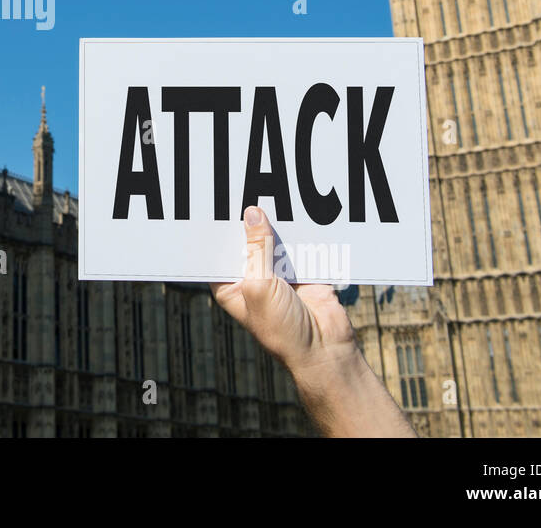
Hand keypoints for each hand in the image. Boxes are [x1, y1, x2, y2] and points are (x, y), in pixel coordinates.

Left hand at [211, 205, 414, 436]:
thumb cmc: (283, 330)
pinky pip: (299, 244)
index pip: (219, 253)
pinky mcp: (303, 270)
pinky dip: (299, 231)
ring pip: (273, 239)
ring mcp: (279, 274)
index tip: (214, 204)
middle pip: (247, 241)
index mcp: (231, 287)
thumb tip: (252, 213)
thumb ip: (257, 248)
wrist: (326, 350)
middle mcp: (252, 278)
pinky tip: (296, 209)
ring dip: (275, 223)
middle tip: (243, 190)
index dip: (217, 231)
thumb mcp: (261, 286)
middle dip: (248, 222)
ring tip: (270, 193)